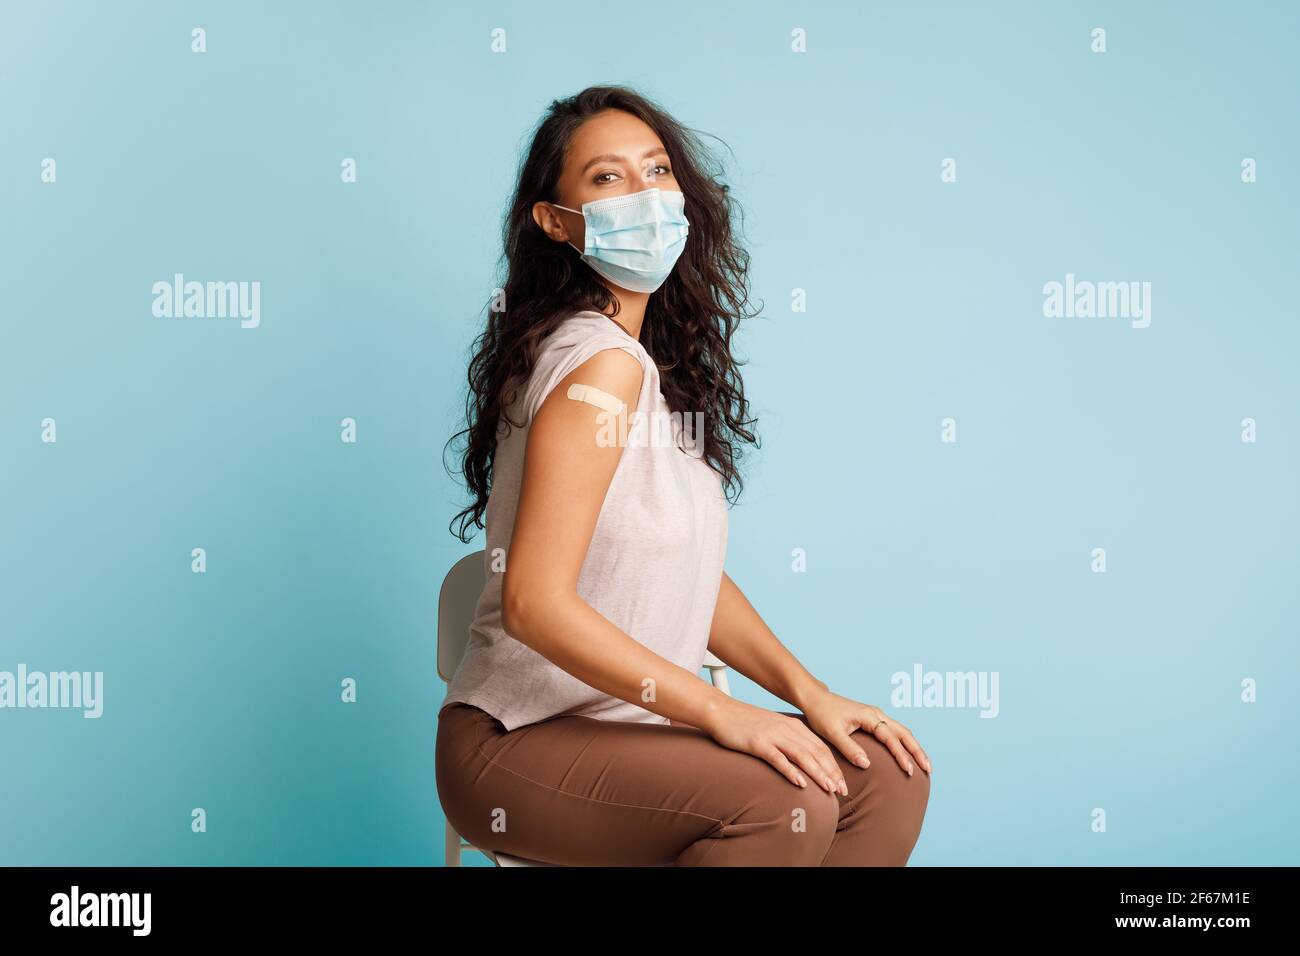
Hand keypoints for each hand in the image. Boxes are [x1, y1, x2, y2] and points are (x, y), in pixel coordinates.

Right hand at [702, 697, 849, 793]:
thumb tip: (802, 760)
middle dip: (831, 773)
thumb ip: (788, 741)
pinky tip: (800, 783)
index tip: (842, 783)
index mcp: (793, 726)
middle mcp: (787, 729)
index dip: (834, 766)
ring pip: (802, 756)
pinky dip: (791, 771)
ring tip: (829, 788)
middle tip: (842, 791)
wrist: (721, 711)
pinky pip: (778, 758)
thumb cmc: (745, 723)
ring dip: (818, 773)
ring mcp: (773, 735)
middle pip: (816, 752)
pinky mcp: (758, 743)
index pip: (821, 748)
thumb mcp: (773, 729)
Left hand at [799, 688, 931, 777]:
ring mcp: (876, 716)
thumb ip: (848, 748)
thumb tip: (866, 764)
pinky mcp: (873, 720)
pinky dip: (904, 743)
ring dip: (914, 747)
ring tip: (924, 765)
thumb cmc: (821, 714)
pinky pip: (894, 732)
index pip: (890, 737)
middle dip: (917, 751)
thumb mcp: (832, 732)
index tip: (908, 770)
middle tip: (928, 769)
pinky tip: (907, 755)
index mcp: (869, 716)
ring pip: (902, 731)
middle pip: (904, 733)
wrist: (815, 699)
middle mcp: (877, 714)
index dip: (901, 754)